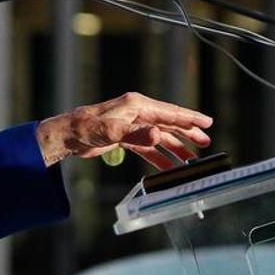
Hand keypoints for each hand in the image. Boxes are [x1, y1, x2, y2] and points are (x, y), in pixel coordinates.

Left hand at [35, 91, 212, 169]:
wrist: (67, 135)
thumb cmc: (86, 128)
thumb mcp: (111, 132)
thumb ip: (137, 135)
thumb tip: (158, 135)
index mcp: (137, 105)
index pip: (169, 112)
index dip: (189, 118)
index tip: (207, 122)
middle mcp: (136, 113)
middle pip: (168, 123)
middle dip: (187, 133)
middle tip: (206, 143)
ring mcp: (131, 125)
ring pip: (159, 137)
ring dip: (175, 148)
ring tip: (191, 160)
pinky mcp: (124, 137)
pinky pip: (147, 148)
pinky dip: (158, 157)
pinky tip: (169, 168)